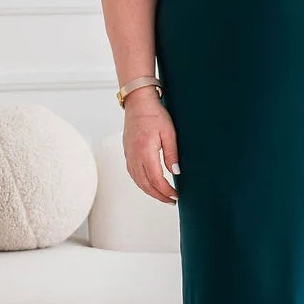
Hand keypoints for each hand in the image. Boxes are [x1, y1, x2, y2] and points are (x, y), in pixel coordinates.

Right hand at [122, 86, 180, 203]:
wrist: (138, 103)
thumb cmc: (154, 114)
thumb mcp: (169, 132)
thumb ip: (172, 154)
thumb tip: (176, 172)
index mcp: (145, 151)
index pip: (155, 179)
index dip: (165, 191)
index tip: (175, 195)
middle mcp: (134, 156)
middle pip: (145, 184)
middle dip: (158, 195)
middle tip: (171, 200)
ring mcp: (129, 155)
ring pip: (138, 181)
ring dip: (150, 191)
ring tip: (163, 196)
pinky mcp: (128, 153)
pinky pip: (133, 174)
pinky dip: (142, 183)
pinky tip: (150, 185)